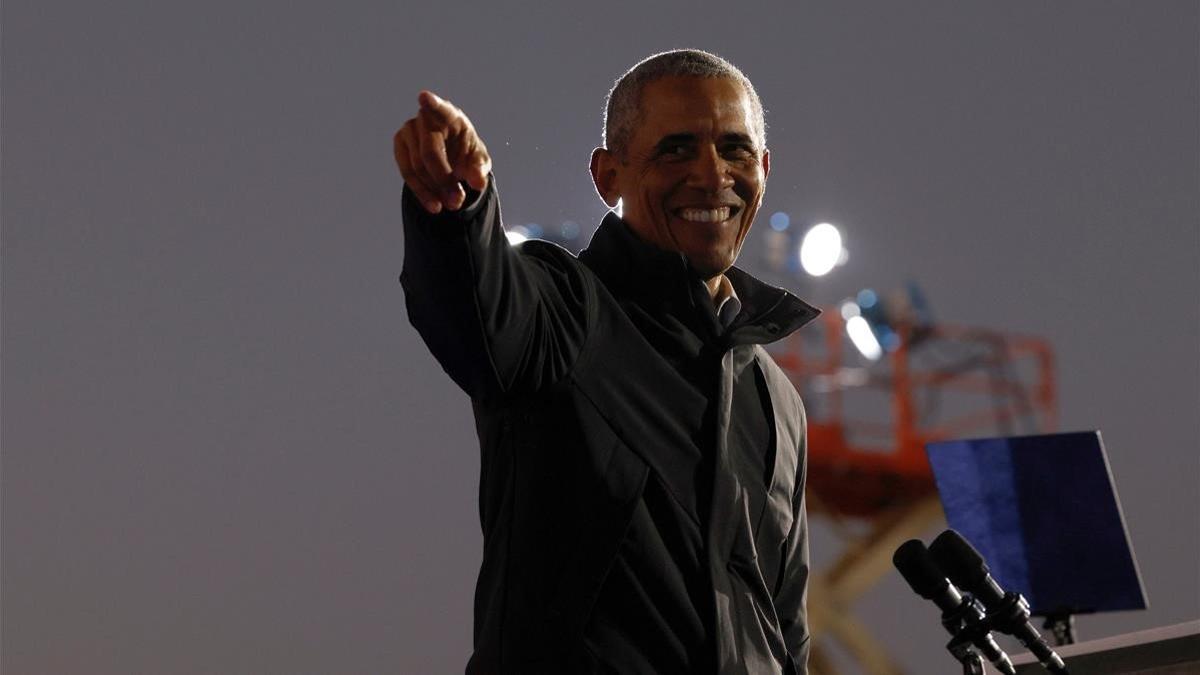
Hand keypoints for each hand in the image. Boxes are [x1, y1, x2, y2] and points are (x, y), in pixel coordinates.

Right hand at [393, 90, 491, 213]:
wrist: (451, 158)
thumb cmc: (467, 153)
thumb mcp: (480, 161)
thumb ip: (480, 169)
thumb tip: (478, 183)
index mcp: (450, 116)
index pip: (441, 108)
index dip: (432, 103)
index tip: (424, 98)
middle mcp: (426, 119)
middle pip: (430, 153)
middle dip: (443, 180)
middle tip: (458, 201)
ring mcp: (409, 131)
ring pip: (417, 167)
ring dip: (434, 190)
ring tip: (451, 205)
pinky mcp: (400, 146)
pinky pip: (407, 174)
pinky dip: (422, 192)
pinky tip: (434, 205)